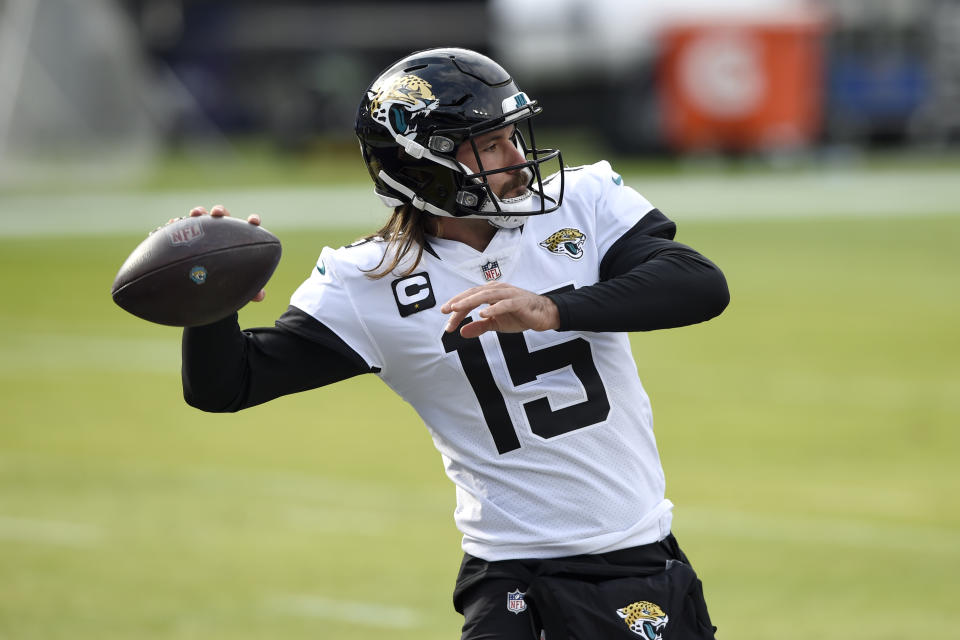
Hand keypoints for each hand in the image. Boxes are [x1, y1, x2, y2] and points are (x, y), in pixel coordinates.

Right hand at [185, 204, 265, 302]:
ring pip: (202, 217)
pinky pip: (181, 226)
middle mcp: (221, 231)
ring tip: (195, 213)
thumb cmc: (227, 280)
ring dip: (199, 212)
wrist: (203, 282)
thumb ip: (251, 289)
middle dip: (220, 211)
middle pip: (223, 216)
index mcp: (238, 239)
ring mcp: (203, 231)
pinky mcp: (186, 235)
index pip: (248, 227)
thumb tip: (260, 296)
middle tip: (216, 213)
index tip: (253, 221)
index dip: (252, 221)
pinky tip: (172, 223)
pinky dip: (177, 223)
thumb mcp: (238, 284)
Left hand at [441, 282, 559, 337]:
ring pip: (486, 295)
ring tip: (457, 309)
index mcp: (490, 293)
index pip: (469, 299)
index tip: (447, 322)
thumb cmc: (520, 315)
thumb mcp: (496, 324)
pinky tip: (483, 314)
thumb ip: (479, 327)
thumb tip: (462, 332)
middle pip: (474, 294)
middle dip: (458, 302)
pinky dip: (493, 308)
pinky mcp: (519, 302)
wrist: (544, 315)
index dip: (457, 309)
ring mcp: (508, 294)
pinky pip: (504, 304)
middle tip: (445, 311)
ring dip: (470, 301)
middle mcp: (498, 290)